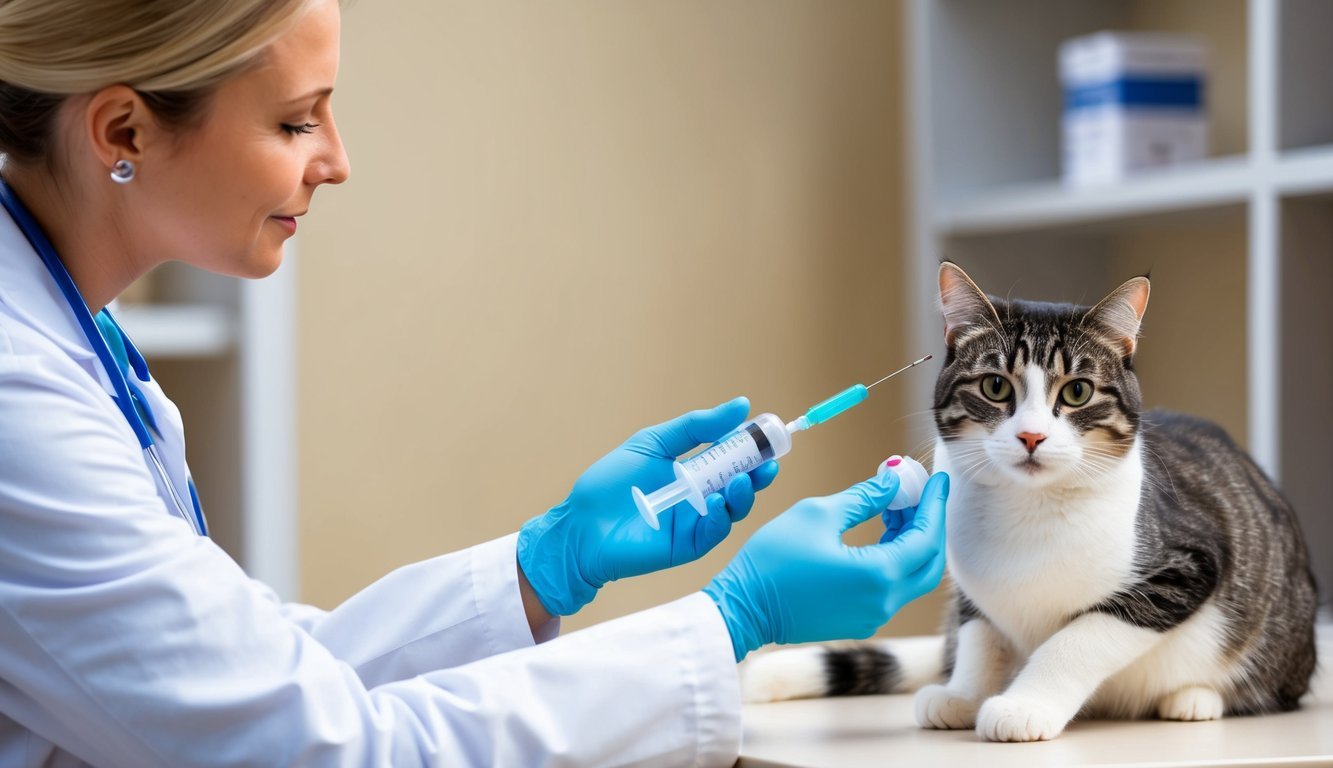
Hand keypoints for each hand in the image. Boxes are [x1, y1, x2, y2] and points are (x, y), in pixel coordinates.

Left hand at [517, 397, 779, 615]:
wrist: (580, 524)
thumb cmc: (609, 483)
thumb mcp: (653, 443)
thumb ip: (695, 427)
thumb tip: (740, 405)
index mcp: (693, 472)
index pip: (732, 459)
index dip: (752, 449)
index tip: (768, 435)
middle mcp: (699, 498)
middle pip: (740, 485)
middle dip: (758, 473)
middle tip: (769, 462)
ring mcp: (695, 523)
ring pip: (733, 510)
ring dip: (743, 494)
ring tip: (741, 480)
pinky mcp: (687, 546)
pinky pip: (713, 533)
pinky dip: (721, 518)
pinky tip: (717, 503)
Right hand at [704, 471, 948, 661]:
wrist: (742, 608)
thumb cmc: (773, 559)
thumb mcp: (817, 514)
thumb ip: (863, 497)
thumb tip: (891, 482)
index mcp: (878, 575)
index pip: (927, 537)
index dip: (935, 505)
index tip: (938, 478)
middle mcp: (883, 602)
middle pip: (929, 562)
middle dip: (928, 523)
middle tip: (919, 492)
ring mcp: (873, 616)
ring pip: (911, 574)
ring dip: (910, 539)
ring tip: (894, 504)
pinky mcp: (859, 620)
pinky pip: (892, 587)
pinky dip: (894, 557)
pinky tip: (881, 531)